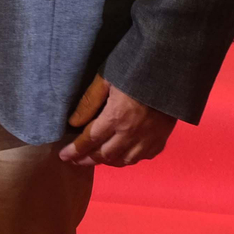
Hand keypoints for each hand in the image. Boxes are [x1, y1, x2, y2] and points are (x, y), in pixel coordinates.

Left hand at [60, 75, 176, 166]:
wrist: (170, 73)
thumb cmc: (134, 70)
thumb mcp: (105, 80)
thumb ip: (89, 102)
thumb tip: (73, 123)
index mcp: (116, 117)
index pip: (90, 140)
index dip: (75, 150)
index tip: (63, 156)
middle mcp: (132, 134)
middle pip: (105, 155)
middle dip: (87, 160)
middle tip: (75, 161)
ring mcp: (149, 139)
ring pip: (124, 160)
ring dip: (107, 162)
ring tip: (94, 159)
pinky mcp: (161, 140)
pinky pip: (142, 157)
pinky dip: (128, 159)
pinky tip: (121, 155)